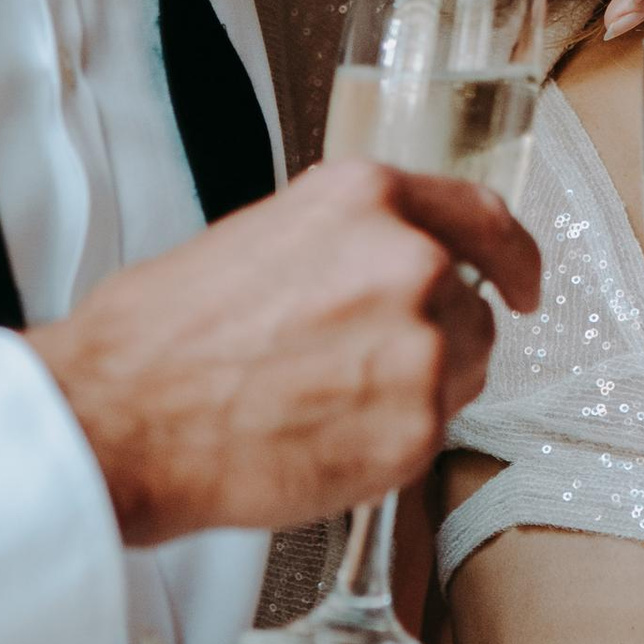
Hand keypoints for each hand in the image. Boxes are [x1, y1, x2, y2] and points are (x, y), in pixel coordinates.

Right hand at [33, 163, 539, 546]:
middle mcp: (406, 262)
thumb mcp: (259, 239)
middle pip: (468, 308)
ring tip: (324, 405)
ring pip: (458, 374)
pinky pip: (428, 435)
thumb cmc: (160, 336)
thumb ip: (341, 247)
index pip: (480, 216)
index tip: (524, 282)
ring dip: (413, 392)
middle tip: (355, 372)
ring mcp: (419, 347)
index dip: (512, 255)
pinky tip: (320, 439)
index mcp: (363, 199)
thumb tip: (376, 274)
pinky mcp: (414, 430)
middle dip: (428, 341)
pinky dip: (387, 444)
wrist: (120, 416)